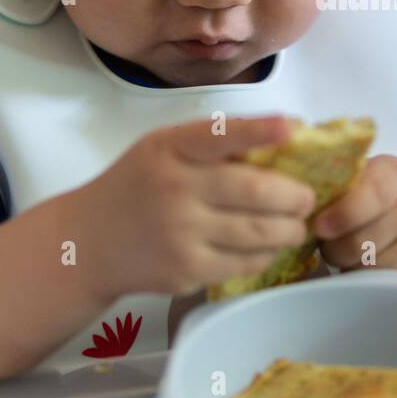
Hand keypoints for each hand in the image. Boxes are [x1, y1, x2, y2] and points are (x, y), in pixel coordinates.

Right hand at [81, 115, 316, 298]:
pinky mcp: (185, 270)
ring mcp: (180, 233)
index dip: (259, 131)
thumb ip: (213, 142)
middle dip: (294, 196)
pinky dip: (266, 254)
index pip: (219, 136)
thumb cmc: (139, 185)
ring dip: (289, 230)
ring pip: (256, 232)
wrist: (88, 242)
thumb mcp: (163, 148)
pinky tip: (270, 247)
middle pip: (252, 191)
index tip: (291, 127)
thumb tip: (286, 134)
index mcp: (171, 149)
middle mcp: (175, 189)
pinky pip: (242, 262)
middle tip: (308, 199)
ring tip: (298, 225)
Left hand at [312, 155, 396, 282]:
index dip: (341, 214)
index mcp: (393, 174)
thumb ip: (339, 189)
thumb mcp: (371, 181)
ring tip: (356, 256)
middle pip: (359, 242)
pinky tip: (377, 269)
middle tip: (332, 246)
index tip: (319, 228)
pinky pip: (387, 285)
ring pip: (369, 268)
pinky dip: (373, 283)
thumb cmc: (392, 203)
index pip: (369, 194)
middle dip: (334, 250)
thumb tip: (294, 209)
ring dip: (352, 268)